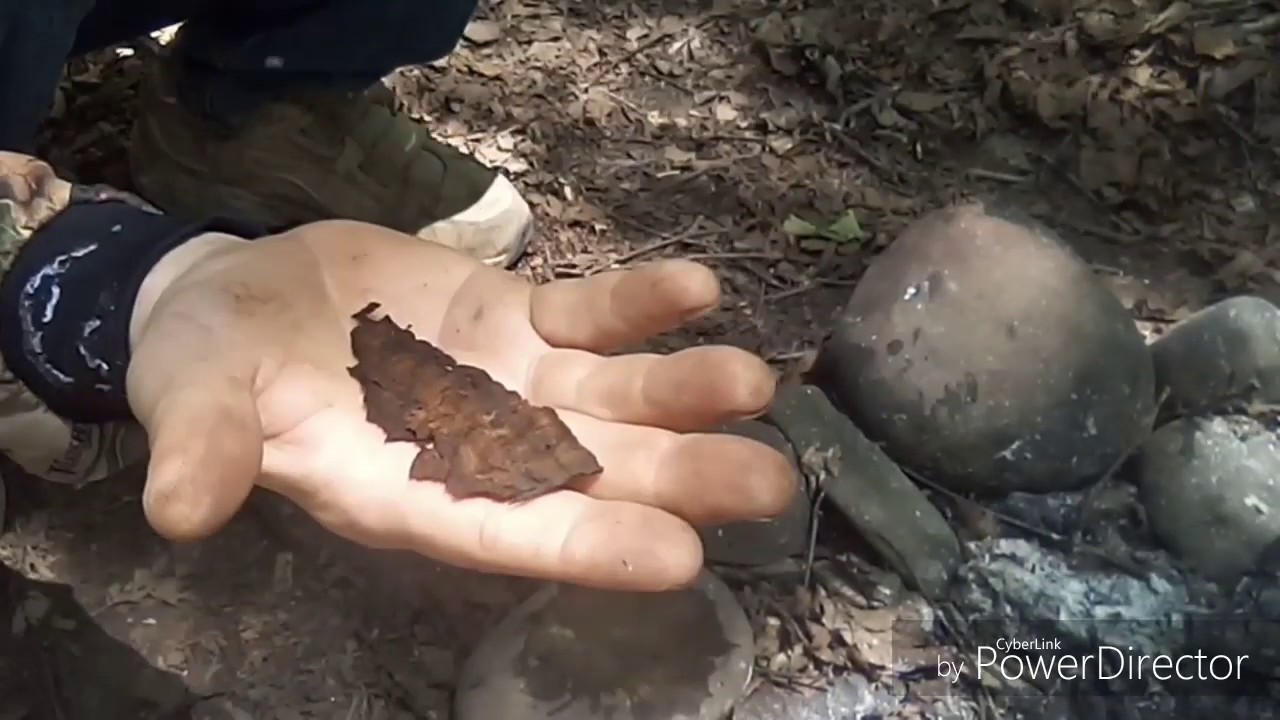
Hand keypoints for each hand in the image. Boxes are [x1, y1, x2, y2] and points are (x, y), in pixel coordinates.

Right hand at [127, 220, 795, 589]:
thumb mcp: (194, 400)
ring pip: (613, 397)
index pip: (508, 534)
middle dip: (678, 479)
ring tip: (751, 380)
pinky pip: (591, 314)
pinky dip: (639, 304)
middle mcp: (482, 450)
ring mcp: (514, 382)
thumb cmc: (212, 368)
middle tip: (768, 484)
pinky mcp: (520, 317)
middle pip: (592, 474)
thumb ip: (205, 447)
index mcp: (411, 495)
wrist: (243, 299)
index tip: (679, 559)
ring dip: (683, 391)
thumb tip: (176, 510)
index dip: (587, 547)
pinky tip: (694, 289)